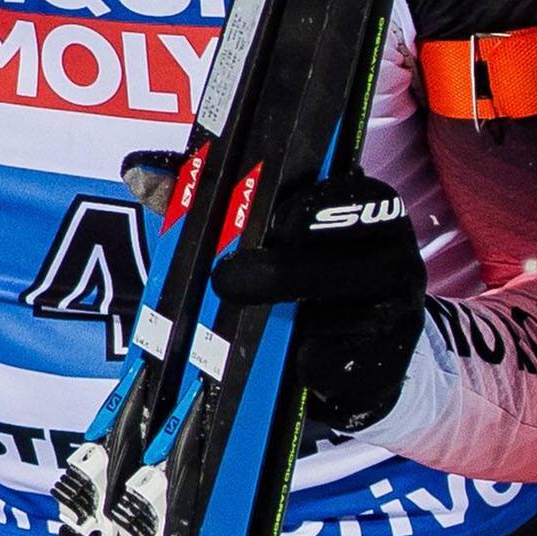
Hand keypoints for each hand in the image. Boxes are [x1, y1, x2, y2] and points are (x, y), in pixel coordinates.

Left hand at [209, 170, 427, 431]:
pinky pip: (348, 363)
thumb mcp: (259, 229)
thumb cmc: (295, 271)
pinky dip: (313, 363)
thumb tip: (138, 172)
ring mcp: (398, 312)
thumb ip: (202, 199)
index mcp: (367, 213)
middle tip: (227, 279)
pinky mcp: (388, 362)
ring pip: (352, 315)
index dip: (320, 208)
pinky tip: (291, 361)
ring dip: (296, 320)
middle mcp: (394, 257)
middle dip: (287, 272)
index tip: (278, 220)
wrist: (352, 349)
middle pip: (350, 262)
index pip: (360, 197)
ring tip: (252, 324)